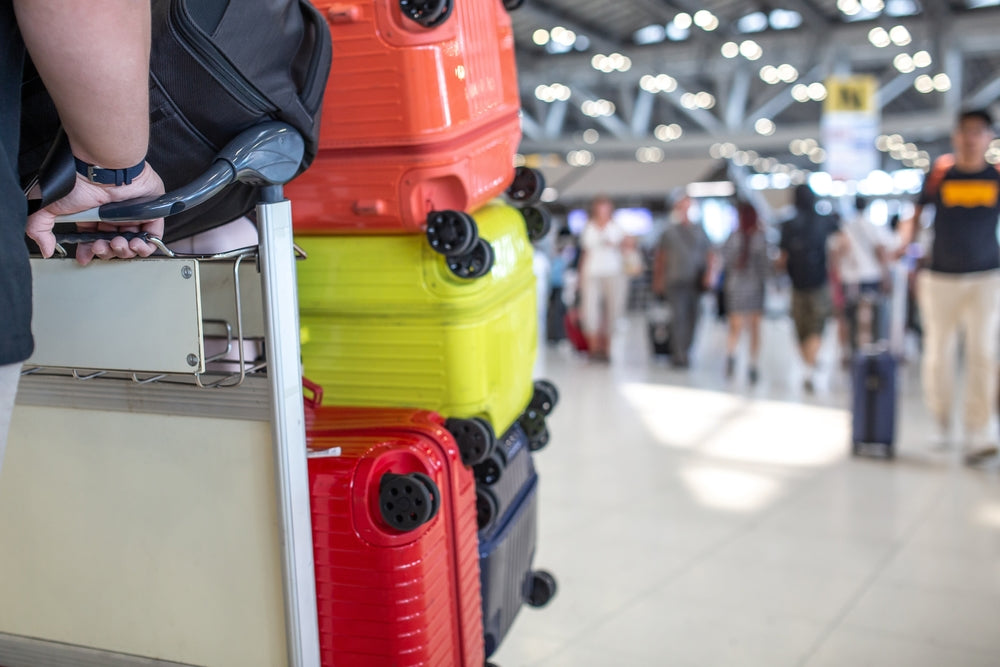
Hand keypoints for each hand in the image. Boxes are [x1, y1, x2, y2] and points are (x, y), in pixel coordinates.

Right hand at [26, 164, 164, 264]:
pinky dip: (146, 246)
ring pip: (133, 244)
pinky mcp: (150, 213)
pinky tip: (136, 244)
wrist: (103, 169)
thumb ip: (40, 228)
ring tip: (118, 243)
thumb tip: (46, 249)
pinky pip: (153, 237)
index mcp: (92, 216)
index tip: (86, 257)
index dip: (90, 252)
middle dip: (108, 252)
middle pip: (114, 245)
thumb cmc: (79, 182)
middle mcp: (113, 216)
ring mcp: (132, 215)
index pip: (93, 240)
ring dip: (125, 250)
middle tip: (103, 246)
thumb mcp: (50, 206)